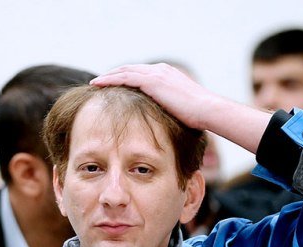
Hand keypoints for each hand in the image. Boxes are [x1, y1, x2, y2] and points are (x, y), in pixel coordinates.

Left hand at [91, 63, 220, 130]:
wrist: (207, 110)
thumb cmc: (199, 115)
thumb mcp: (182, 109)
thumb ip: (170, 108)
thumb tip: (165, 121)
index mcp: (168, 74)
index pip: (141, 73)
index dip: (127, 77)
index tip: (115, 84)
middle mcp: (161, 70)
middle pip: (130, 69)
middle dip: (114, 74)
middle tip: (100, 82)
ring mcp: (157, 73)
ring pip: (125, 71)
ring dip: (108, 76)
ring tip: (95, 83)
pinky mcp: (153, 81)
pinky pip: (125, 77)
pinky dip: (111, 79)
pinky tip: (99, 84)